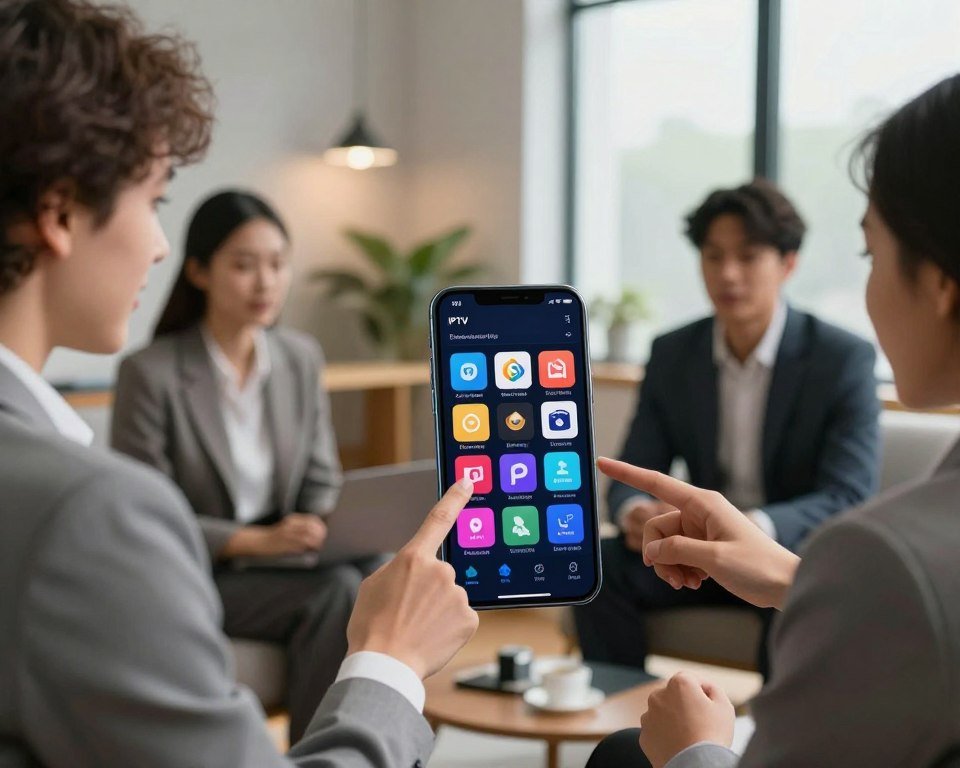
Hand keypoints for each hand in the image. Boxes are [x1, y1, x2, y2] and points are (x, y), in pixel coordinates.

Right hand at [222, 514, 327, 557]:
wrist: (259, 542)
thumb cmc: (275, 537)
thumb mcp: (288, 527)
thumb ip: (301, 527)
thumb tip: (317, 532)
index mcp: (292, 520)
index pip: (312, 519)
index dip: (320, 526)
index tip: (323, 532)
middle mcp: (291, 525)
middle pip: (312, 527)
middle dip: (320, 535)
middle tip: (322, 541)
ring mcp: (288, 535)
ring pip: (307, 536)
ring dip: (315, 542)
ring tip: (317, 546)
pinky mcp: (285, 544)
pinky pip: (299, 545)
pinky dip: (307, 548)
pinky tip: (309, 550)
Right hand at [346, 479, 479, 678]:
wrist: (384, 666)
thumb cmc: (371, 627)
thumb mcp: (373, 585)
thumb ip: (399, 569)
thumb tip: (414, 571)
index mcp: (414, 558)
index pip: (439, 518)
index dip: (456, 497)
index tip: (469, 481)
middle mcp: (440, 571)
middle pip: (440, 574)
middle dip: (429, 591)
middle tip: (408, 614)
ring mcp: (458, 594)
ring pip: (451, 598)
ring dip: (438, 611)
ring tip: (416, 629)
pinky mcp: (470, 618)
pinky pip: (461, 618)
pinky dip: (449, 627)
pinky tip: (433, 638)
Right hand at [598, 457, 798, 608]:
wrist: (786, 585)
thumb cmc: (759, 566)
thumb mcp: (714, 558)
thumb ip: (677, 550)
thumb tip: (652, 551)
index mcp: (703, 504)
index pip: (656, 482)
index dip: (627, 472)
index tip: (603, 463)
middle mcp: (700, 513)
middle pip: (658, 527)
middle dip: (659, 555)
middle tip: (674, 578)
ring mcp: (701, 529)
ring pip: (666, 545)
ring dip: (671, 566)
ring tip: (688, 583)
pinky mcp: (705, 545)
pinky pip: (678, 554)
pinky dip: (680, 569)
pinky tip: (695, 582)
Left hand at [640, 672, 734, 767]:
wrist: (695, 766)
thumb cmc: (712, 736)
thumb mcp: (724, 706)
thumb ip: (713, 688)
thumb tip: (704, 687)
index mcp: (678, 684)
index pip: (691, 679)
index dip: (702, 691)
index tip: (709, 706)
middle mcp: (658, 696)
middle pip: (674, 695)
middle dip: (685, 704)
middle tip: (700, 722)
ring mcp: (648, 716)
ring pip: (663, 713)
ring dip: (673, 719)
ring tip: (689, 735)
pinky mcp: (644, 735)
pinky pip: (656, 731)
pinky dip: (665, 735)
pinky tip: (678, 743)